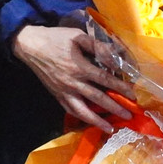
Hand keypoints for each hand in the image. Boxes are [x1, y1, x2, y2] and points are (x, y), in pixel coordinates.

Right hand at [11, 25, 132, 131]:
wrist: (29, 46)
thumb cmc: (54, 38)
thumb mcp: (77, 35)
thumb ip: (97, 46)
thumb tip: (114, 55)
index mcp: (79, 67)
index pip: (105, 80)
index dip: (120, 88)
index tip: (133, 95)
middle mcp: (73, 83)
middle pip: (98, 99)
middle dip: (115, 108)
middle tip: (129, 116)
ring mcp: (63, 91)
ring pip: (82, 110)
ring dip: (97, 121)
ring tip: (110, 128)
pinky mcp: (56, 94)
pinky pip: (70, 109)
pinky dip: (81, 117)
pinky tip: (89, 121)